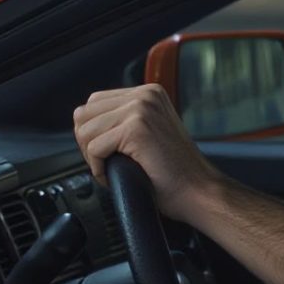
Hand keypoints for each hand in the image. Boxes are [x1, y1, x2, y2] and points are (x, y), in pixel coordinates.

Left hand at [72, 85, 223, 220]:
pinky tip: (115, 176)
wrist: (198, 191)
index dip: (93, 132)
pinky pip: (94, 148)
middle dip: (87, 143)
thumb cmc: (174, 173)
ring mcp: (141, 109)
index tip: (108, 153)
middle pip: (84, 113)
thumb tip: (85, 125)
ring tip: (112, 170)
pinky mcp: (137, 128)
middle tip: (106, 163)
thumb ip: (124, 120)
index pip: (94, 102)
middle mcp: (145, 95)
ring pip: (85, 131)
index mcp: (148, 92)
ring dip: (92, 157)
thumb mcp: (149, 132)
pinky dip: (98, 168)